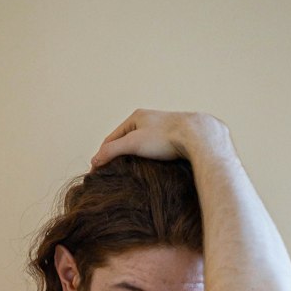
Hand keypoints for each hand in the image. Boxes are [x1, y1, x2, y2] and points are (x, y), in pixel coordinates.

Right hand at [91, 109, 229, 167]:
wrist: (196, 136)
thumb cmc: (165, 138)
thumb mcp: (133, 143)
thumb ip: (112, 151)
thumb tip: (94, 161)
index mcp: (136, 117)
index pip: (112, 137)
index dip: (103, 153)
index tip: (97, 170)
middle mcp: (149, 120)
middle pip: (126, 141)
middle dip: (118, 156)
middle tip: (110, 173)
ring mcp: (162, 129)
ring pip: (141, 146)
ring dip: (133, 158)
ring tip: (127, 174)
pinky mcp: (174, 139)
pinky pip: (155, 151)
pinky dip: (148, 160)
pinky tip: (148, 170)